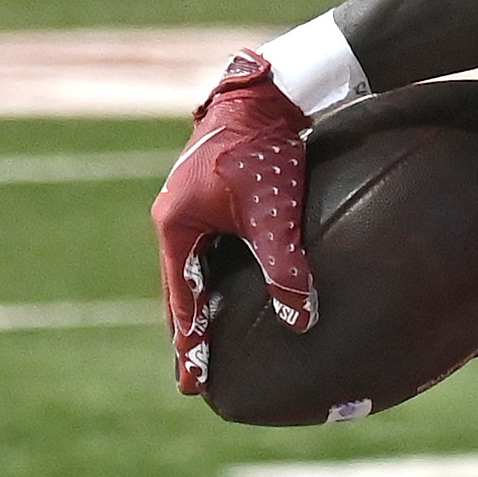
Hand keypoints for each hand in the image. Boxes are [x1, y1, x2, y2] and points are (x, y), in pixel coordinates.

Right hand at [152, 51, 316, 393]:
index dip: (190, 343)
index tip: (192, 383)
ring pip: (195, 267)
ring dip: (201, 302)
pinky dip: (219, 273)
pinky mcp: (216, 191)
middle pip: (180, 288)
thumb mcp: (275, 215)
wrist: (270, 93)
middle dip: (187, 330)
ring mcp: (193, 203)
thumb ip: (286, 268)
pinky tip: (238, 285)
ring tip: (209, 336)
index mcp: (176, 227)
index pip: (182, 301)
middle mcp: (175, 217)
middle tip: (193, 372)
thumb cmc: (267, 152)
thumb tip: (302, 320)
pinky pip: (212, 245)